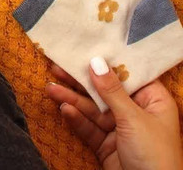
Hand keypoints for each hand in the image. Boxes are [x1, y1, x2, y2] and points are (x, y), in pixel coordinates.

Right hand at [46, 57, 181, 169]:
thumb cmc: (154, 156)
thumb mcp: (133, 119)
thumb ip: (112, 90)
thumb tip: (97, 61)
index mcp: (153, 101)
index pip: (126, 75)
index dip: (105, 63)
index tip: (84, 48)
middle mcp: (137, 112)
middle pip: (105, 91)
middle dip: (81, 81)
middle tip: (57, 67)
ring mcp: (121, 130)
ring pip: (93, 109)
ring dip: (72, 100)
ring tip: (50, 89)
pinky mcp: (108, 146)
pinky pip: (90, 128)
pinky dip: (77, 119)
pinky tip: (64, 110)